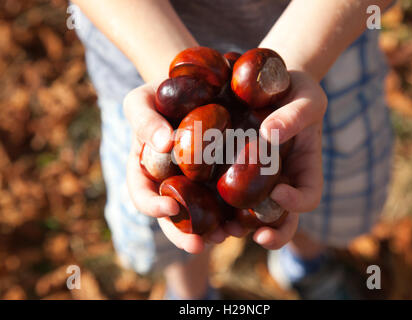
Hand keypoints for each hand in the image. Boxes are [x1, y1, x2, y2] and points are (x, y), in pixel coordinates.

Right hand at [123, 84, 226, 253]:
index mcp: (147, 171)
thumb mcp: (143, 101)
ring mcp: (198, 183)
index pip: (143, 195)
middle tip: (200, 244)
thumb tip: (164, 144)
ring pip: (203, 215)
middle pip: (174, 217)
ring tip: (229, 234)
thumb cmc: (162, 93)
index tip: (169, 207)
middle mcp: (172, 183)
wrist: (199, 85)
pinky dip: (238, 210)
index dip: (152, 206)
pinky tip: (248, 216)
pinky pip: (230, 198)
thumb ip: (144, 120)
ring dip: (214, 230)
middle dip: (184, 235)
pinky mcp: (224, 177)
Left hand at [225, 71, 326, 249]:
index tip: (279, 192)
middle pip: (281, 218)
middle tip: (258, 236)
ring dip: (239, 226)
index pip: (308, 196)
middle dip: (273, 233)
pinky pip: (223, 192)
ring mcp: (255, 180)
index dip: (297, 202)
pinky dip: (214, 203)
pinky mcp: (230, 171)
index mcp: (304, 170)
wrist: (268, 84)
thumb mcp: (306, 97)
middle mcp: (280, 181)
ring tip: (224, 231)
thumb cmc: (296, 90)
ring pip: (250, 213)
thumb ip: (295, 115)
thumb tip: (268, 134)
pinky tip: (198, 203)